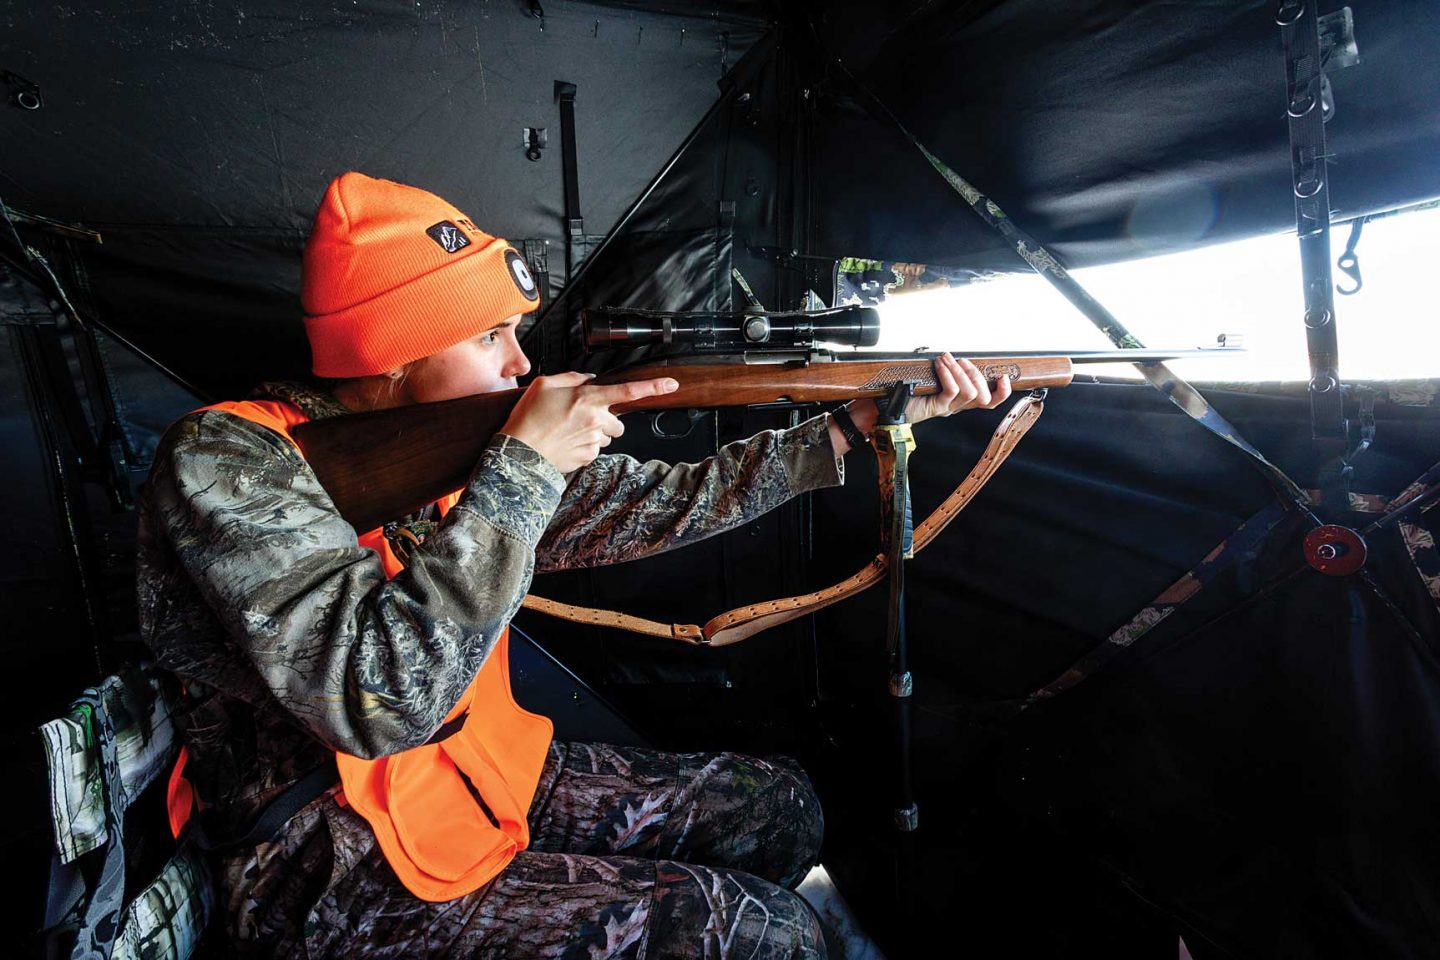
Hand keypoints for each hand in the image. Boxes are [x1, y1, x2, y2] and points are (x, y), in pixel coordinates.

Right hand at [500, 372, 679, 472]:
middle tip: (580, 419)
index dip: (653, 387)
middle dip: (605, 420)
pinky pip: (595, 450)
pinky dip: (584, 447)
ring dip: (595, 434)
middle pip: (618, 421)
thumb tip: (587, 380)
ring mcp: (594, 441)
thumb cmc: (527, 417)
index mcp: (588, 398)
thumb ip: (571, 378)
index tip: (671, 384)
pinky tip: (566, 444)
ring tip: (568, 432)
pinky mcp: (588, 457)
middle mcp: (596, 420)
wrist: (518, 452)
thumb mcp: (544, 385)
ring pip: (607, 436)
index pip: (628, 391)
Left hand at [904, 353, 1011, 424]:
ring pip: (969, 394)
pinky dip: (947, 376)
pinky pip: (951, 392)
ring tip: (947, 359)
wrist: (888, 406)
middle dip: (977, 375)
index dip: (1002, 391)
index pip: (990, 401)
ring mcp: (947, 408)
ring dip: (960, 372)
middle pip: (983, 397)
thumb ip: (947, 369)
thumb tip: (952, 352)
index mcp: (961, 400)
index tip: (1004, 376)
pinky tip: (940, 366)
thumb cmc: (909, 389)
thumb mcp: (933, 377)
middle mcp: (957, 407)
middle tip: (962, 360)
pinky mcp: (936, 408)